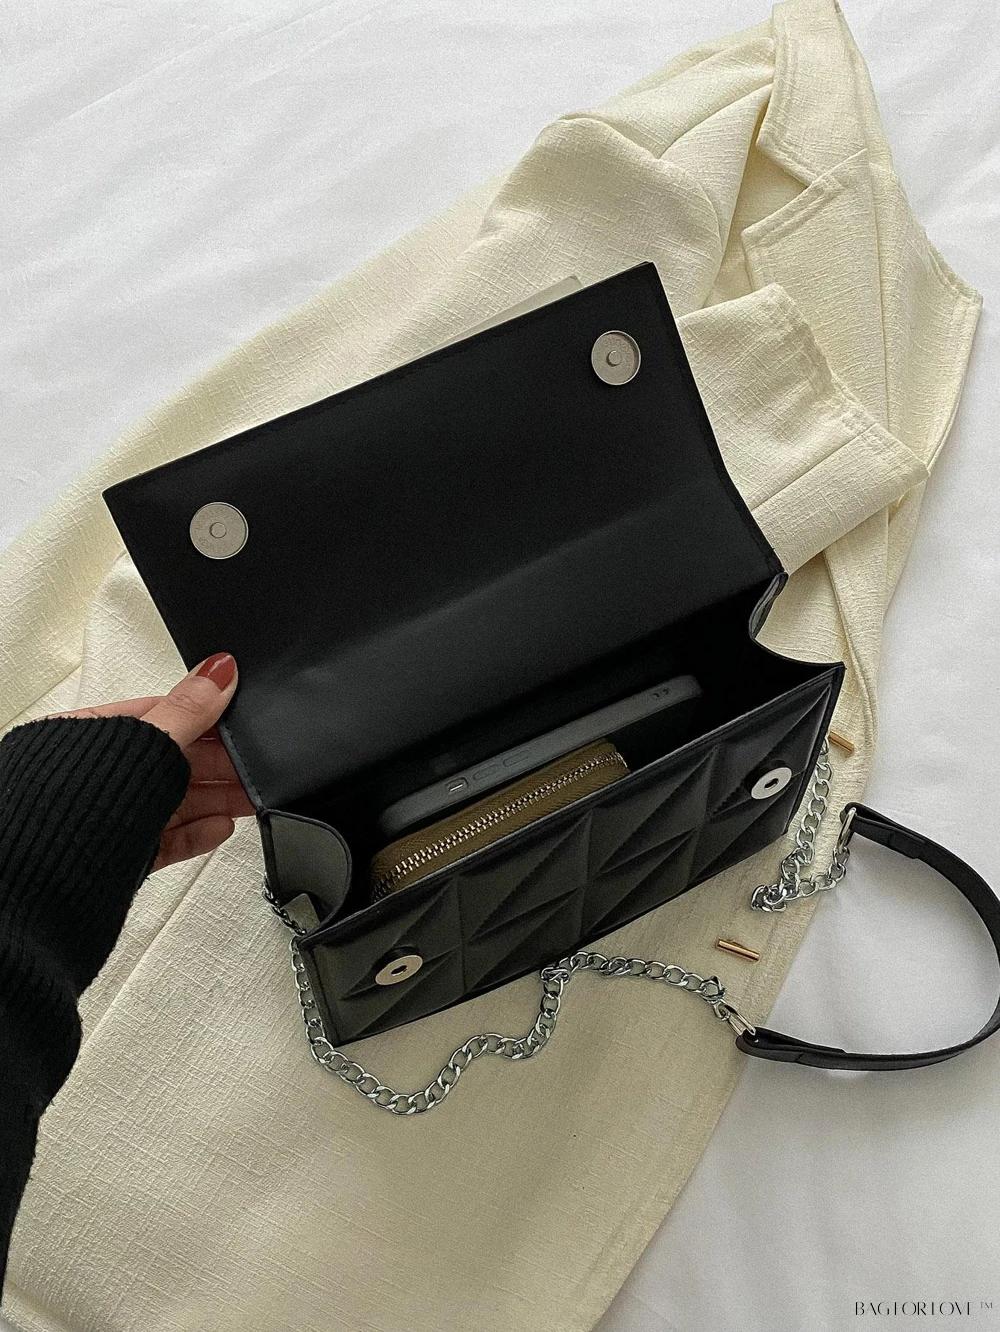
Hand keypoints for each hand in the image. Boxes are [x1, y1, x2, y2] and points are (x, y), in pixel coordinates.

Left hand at [47, 653, 253, 869]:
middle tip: (256, 766)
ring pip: (177, 803)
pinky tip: (221, 828)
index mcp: (95, 735)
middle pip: (174, 764)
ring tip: (250, 799)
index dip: (207, 721)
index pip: (163, 718)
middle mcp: (101, 776)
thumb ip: (187, 710)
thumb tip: (219, 672)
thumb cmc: (67, 804)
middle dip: (221, 766)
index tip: (243, 724)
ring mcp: (112, 816)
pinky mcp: (123, 854)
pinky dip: (199, 835)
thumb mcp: (143, 743)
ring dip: (218, 800)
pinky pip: (169, 841)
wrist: (43, 879)